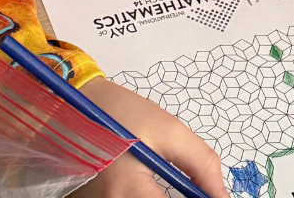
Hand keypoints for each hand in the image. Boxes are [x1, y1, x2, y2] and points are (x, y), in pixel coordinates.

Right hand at [73, 78, 228, 197]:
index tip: (210, 195)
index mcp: (127, 194)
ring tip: (170, 184)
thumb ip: (200, 163)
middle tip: (193, 188)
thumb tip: (221, 195)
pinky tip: (152, 188)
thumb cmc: (121, 114)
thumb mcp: (168, 130)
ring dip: (160, 197)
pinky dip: (144, 197)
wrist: (72, 106)